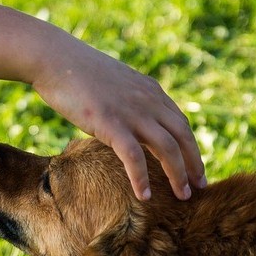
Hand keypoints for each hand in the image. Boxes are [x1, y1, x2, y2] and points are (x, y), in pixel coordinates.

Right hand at [31, 35, 204, 200]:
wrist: (55, 59)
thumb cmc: (77, 74)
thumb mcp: (114, 85)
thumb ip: (129, 101)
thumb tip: (128, 121)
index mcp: (150, 91)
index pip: (181, 123)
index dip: (192, 147)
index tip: (195, 168)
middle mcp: (148, 101)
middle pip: (183, 136)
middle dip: (194, 163)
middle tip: (200, 187)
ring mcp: (131, 112)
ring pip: (167, 148)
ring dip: (178, 175)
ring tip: (182, 197)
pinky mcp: (111, 123)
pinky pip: (134, 157)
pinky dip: (142, 178)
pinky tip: (144, 196)